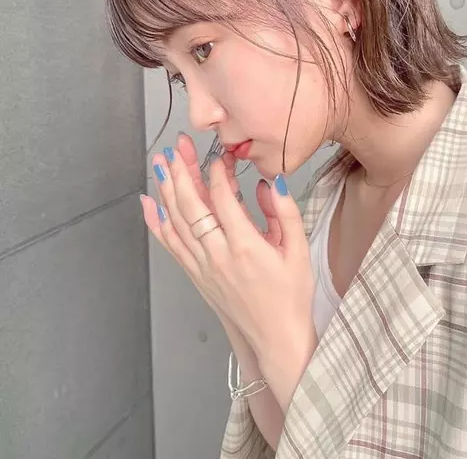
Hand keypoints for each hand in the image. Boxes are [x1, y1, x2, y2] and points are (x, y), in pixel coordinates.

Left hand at [140, 134, 315, 357]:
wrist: (276, 338)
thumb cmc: (291, 296)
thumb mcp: (299, 251)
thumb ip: (285, 213)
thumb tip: (269, 182)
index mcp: (246, 245)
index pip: (223, 197)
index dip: (218, 171)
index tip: (220, 154)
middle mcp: (218, 254)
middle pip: (192, 204)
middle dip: (182, 170)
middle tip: (176, 146)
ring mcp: (203, 266)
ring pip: (177, 221)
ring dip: (166, 189)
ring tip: (159, 163)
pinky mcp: (196, 276)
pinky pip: (171, 245)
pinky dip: (157, 223)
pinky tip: (149, 205)